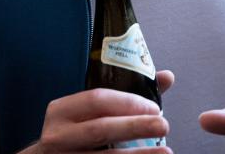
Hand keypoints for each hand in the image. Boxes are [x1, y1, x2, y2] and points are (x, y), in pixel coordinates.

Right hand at [20, 71, 173, 153]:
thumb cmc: (77, 133)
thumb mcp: (91, 112)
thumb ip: (127, 96)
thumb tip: (167, 77)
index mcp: (62, 111)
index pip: (97, 100)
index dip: (128, 102)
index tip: (155, 108)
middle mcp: (57, 135)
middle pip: (100, 129)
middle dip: (134, 126)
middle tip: (164, 125)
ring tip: (166, 152)